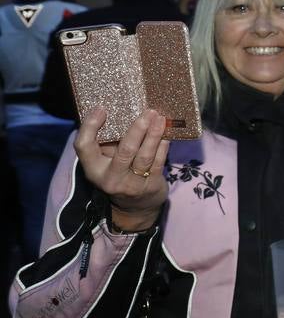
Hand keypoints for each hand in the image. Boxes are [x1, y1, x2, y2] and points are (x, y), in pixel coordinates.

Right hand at [74, 108, 168, 229]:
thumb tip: (117, 111)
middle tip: (147, 112)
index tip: (101, 109)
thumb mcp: (105, 162)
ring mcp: (131, 184)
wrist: (135, 208)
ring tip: (160, 118)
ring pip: (144, 156)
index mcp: (93, 169)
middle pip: (124, 151)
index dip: (90, 127)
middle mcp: (110, 178)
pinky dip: (163, 146)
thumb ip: (107, 142)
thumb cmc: (119, 174)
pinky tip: (166, 134)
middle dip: (137, 129)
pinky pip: (158, 163)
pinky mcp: (150, 186)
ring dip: (154, 135)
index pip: (84, 147)